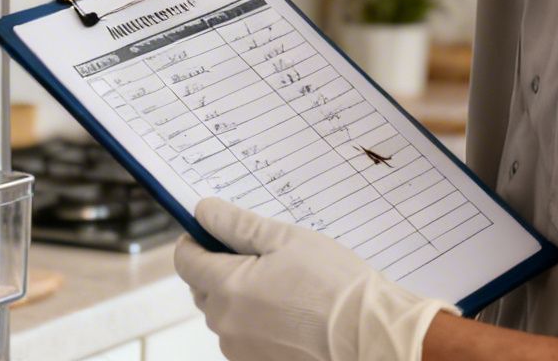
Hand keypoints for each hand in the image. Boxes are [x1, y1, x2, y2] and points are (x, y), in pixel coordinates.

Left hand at [174, 199, 457, 360]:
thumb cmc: (336, 286)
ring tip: (282, 285)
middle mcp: (226, 324)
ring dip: (239, 297)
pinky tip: (289, 311)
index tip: (210, 230)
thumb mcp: (286, 239)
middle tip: (257, 255)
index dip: (195, 240)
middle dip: (219, 267)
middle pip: (202, 288)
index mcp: (227, 288)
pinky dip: (256, 322)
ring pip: (225, 314)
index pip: (185, 260)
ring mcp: (242, 350)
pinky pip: (245, 336)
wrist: (372, 336)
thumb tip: (204, 211)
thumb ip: (237, 224)